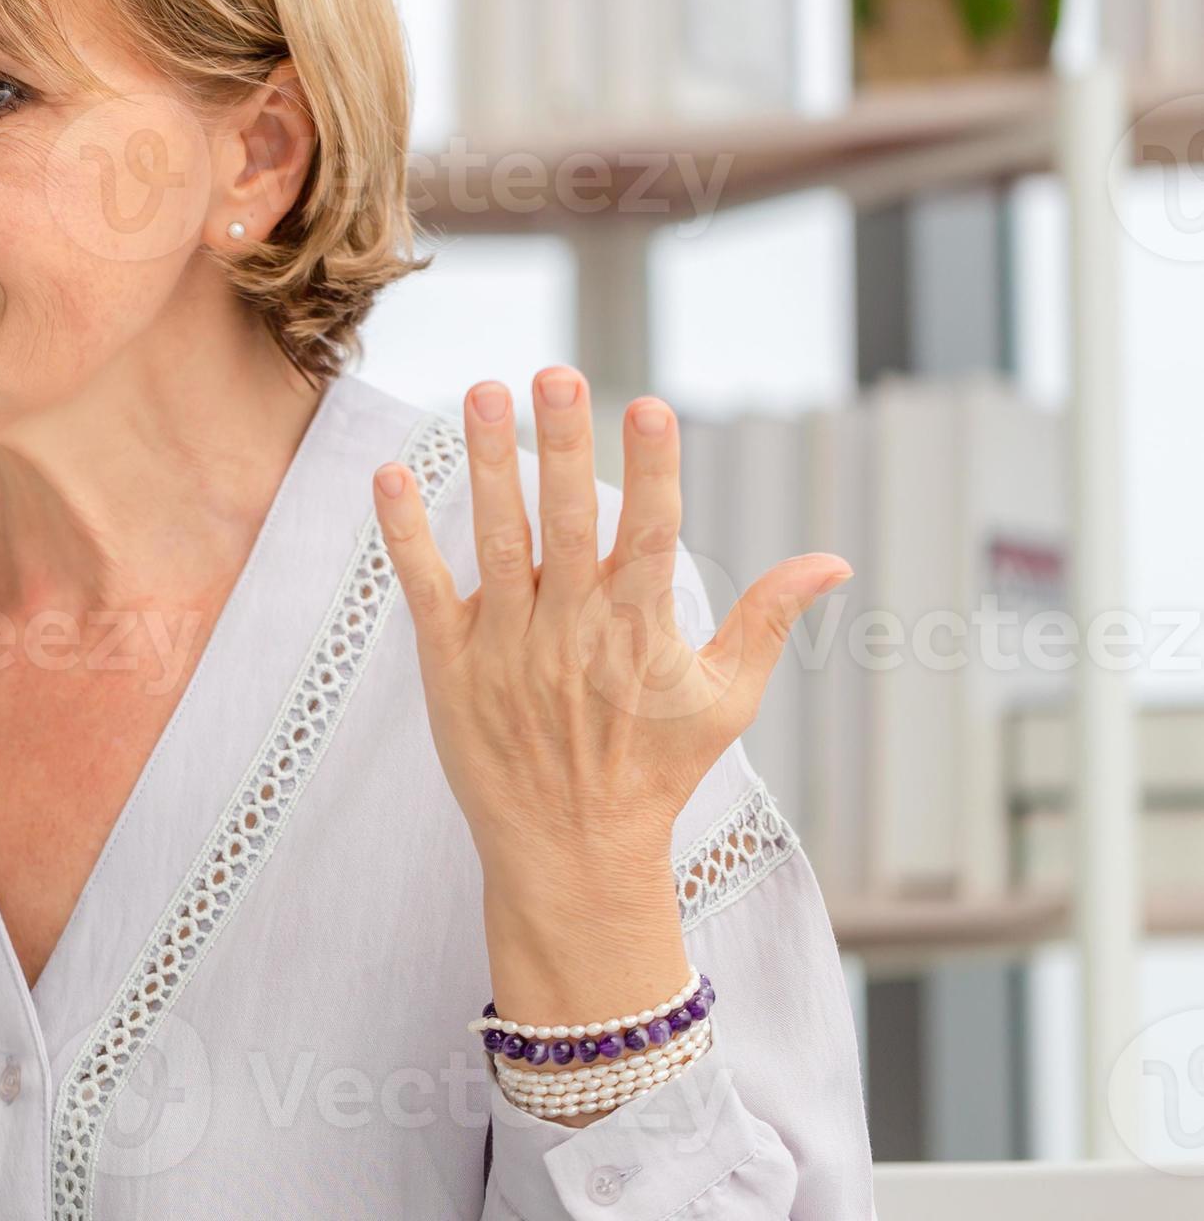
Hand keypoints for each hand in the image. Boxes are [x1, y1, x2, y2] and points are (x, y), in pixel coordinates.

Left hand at [365, 371, 849, 1089]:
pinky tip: (390, 474)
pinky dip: (406, 534)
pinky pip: (425, 588)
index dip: (652, 469)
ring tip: (484, 390)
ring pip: (498, 539)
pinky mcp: (450, 666)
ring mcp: (507, 647)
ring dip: (490, 465)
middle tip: (555, 370)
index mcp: (641, 631)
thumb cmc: (655, 771)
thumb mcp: (726, 701)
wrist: (572, 855)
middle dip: (564, 445)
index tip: (648, 405)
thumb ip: (768, 621)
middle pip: (570, 521)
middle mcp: (574, 631)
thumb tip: (833, 561)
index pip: (652, 533)